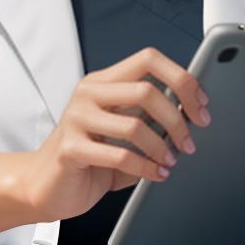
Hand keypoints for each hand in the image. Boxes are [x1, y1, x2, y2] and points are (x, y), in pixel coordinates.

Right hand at [11, 46, 210, 222]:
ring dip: (162, 148)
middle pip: (147, 90)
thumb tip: (192, 116)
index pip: (149, 58)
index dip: (181, 78)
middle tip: (189, 142)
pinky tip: (155, 174)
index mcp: (104, 81)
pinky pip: (120, 155)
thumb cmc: (88, 157)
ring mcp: (76, 118)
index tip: (200, 105)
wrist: (44, 186)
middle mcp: (88, 92)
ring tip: (170, 162)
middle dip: (177, 119)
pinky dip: (146, 168)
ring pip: (136, 125)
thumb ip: (150, 119)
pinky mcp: (70, 148)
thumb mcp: (123, 131)